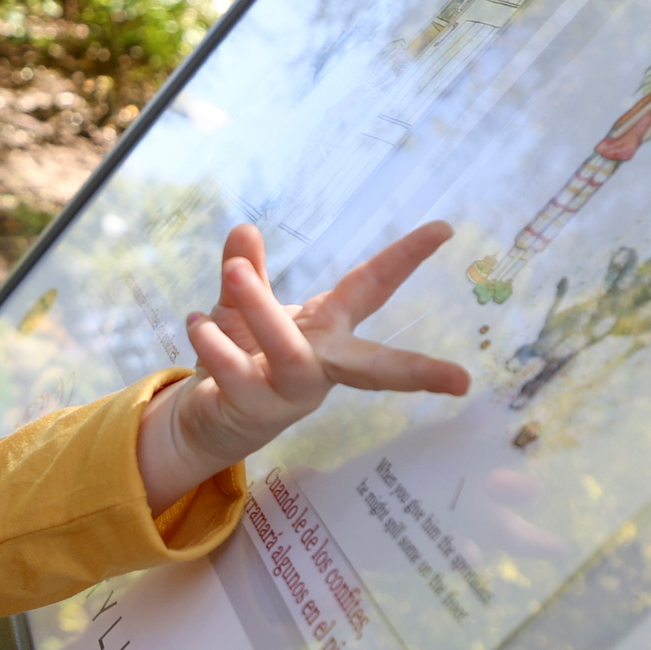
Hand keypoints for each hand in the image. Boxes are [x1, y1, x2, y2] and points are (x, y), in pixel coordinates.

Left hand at [135, 221, 469, 508]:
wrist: (205, 420)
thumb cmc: (239, 359)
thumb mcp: (241, 307)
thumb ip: (247, 270)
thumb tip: (245, 229)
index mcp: (327, 330)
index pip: (372, 286)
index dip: (406, 256)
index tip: (444, 229)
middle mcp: (319, 364)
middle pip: (372, 366)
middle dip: (414, 370)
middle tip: (454, 378)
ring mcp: (290, 392)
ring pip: (290, 354)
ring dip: (263, 311)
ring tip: (235, 273)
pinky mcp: (253, 409)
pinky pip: (236, 372)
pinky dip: (213, 342)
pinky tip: (196, 322)